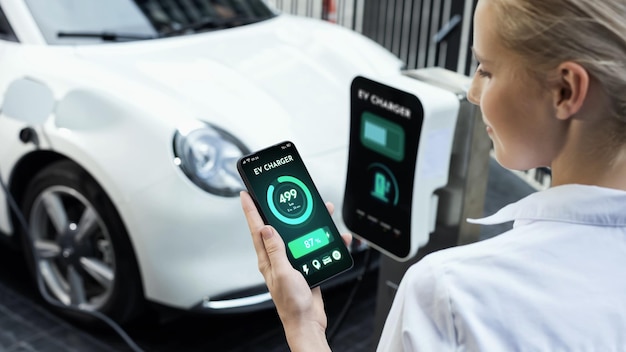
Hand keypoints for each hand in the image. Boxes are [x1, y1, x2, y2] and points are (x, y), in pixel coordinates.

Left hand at [240, 191, 351, 350]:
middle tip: (283, 193)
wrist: (307, 321)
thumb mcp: (283, 274)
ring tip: (321, 210)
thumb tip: (267, 228)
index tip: (246, 194)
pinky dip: (326, 241)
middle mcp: (278, 258)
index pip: (256, 229)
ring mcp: (292, 261)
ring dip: (311, 223)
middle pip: (279, 227)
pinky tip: (336, 238)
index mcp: (267, 259)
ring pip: (300, 235)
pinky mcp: (305, 265)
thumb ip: (276, 250)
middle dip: (283, 209)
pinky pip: (314, 247)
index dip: (250, 210)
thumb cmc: (291, 304)